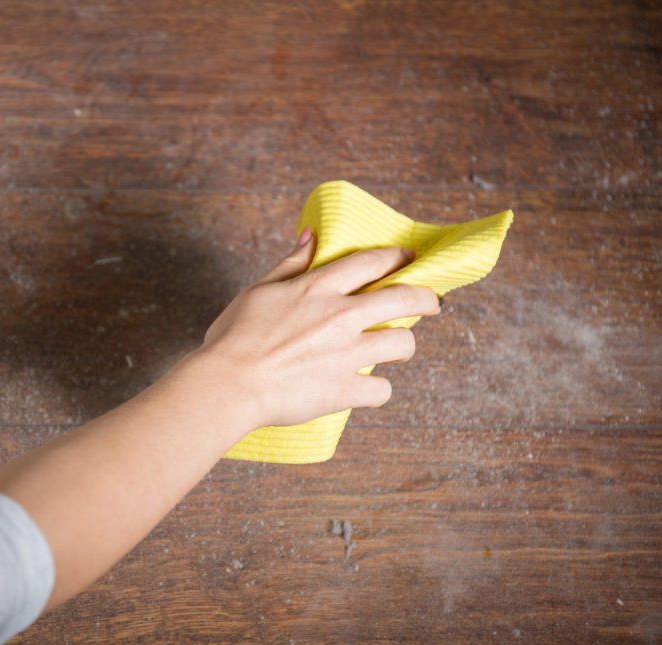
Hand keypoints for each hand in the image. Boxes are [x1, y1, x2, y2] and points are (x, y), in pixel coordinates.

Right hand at [198, 227, 440, 428]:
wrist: (229, 384)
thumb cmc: (235, 338)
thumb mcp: (258, 291)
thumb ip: (290, 265)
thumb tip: (310, 237)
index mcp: (319, 288)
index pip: (373, 262)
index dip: (397, 257)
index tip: (408, 258)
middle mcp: (341, 316)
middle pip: (404, 298)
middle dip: (426, 298)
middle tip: (431, 303)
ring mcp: (347, 354)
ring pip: (403, 344)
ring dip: (403, 346)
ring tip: (396, 349)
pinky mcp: (345, 389)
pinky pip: (381, 389)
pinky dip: (376, 390)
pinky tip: (366, 388)